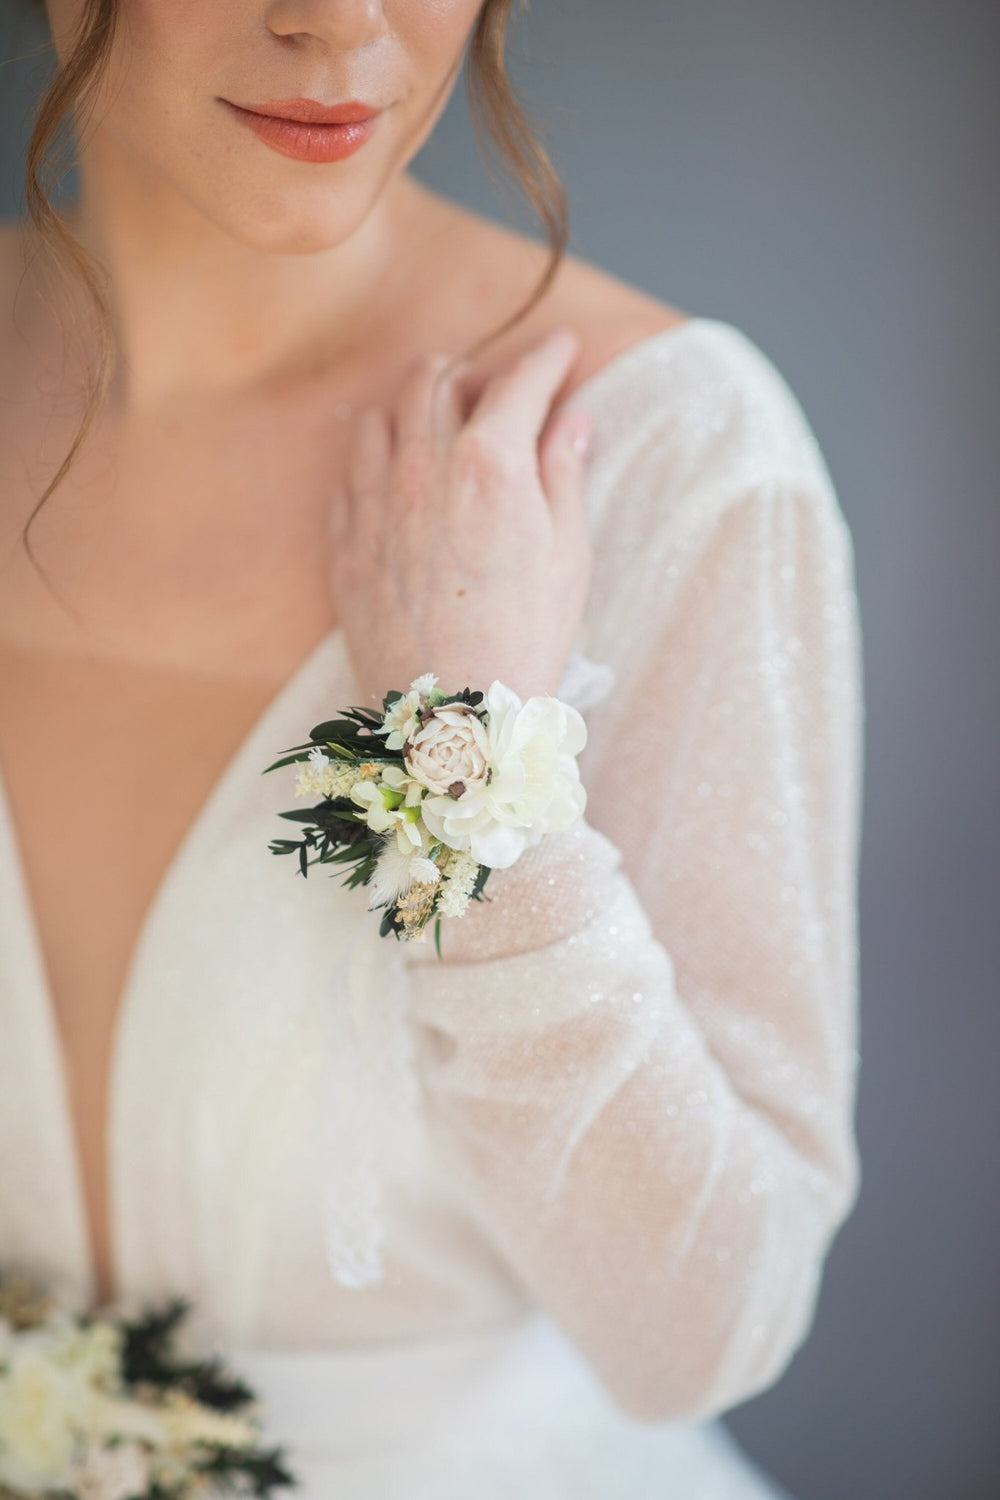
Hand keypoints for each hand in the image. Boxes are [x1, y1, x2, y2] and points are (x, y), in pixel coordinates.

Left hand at [327, 325, 593, 707]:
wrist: (453, 716)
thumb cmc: (524, 640)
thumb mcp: (568, 555)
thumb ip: (564, 474)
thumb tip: (572, 420)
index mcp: (491, 463)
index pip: (520, 381)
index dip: (548, 357)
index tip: (563, 349)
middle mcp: (424, 468)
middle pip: (436, 377)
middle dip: (472, 369)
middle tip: (497, 389)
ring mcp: (375, 504)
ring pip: (381, 414)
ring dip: (414, 405)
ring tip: (441, 424)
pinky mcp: (346, 543)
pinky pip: (349, 472)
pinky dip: (376, 457)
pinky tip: (397, 475)